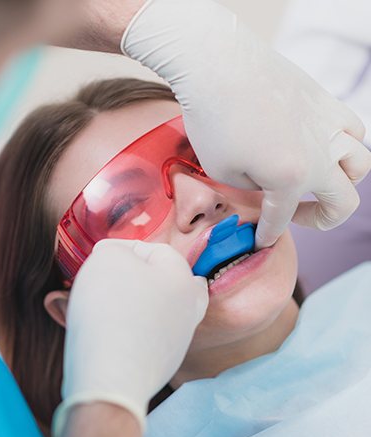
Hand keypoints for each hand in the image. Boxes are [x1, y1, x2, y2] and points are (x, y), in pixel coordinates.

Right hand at [53, 239, 207, 436]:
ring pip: (158, 309)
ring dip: (133, 302)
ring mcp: (178, 339)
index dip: (124, 248)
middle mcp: (188, 308)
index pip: (156, 250)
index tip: (98, 256)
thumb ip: (114, 249)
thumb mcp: (107, 259)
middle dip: (139, 276)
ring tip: (105, 303)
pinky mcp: (162, 364)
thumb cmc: (111, 310)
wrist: (111, 377)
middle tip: (114, 278)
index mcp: (182, 278)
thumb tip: (115, 257)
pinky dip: (130, 328)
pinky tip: (108, 330)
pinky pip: (146, 336)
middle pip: (167, 281)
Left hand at [122, 0, 370, 247]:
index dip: (268, 234)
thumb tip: (266, 186)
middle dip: (321, 220)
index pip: (282, 218)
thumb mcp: (222, 171)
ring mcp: (328, 125)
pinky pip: (353, 129)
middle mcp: (320, 155)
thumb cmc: (213, 119)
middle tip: (298, 216)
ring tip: (318, 181)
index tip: (260, 241)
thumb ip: (252, 188)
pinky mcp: (325, 100)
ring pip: (360, 164)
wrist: (217, 64)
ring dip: (343, 182)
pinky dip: (346, 145)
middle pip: (343, 202)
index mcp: (291, 178)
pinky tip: (324, 145)